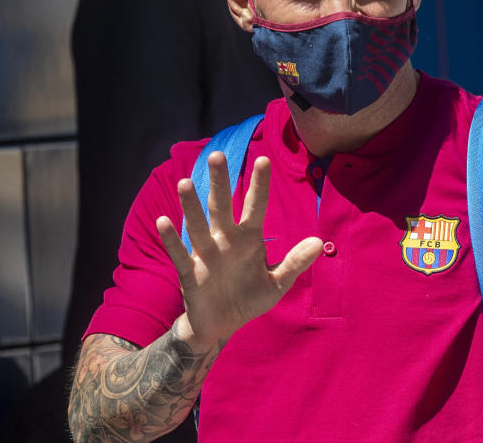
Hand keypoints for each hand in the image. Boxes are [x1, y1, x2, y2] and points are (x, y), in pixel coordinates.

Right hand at [156, 152, 322, 345]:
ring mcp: (206, 254)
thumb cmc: (249, 299)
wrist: (221, 325)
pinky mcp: (189, 272)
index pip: (255, 206)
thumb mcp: (277, 283)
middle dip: (220, 183)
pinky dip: (172, 239)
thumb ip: (294, 263)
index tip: (262, 159)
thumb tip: (318, 242)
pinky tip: (164, 221)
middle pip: (222, 206)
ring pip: (198, 225)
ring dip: (191, 205)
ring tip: (185, 183)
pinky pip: (179, 253)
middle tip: (217, 155)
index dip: (259, 185)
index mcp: (248, 239)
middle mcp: (225, 240)